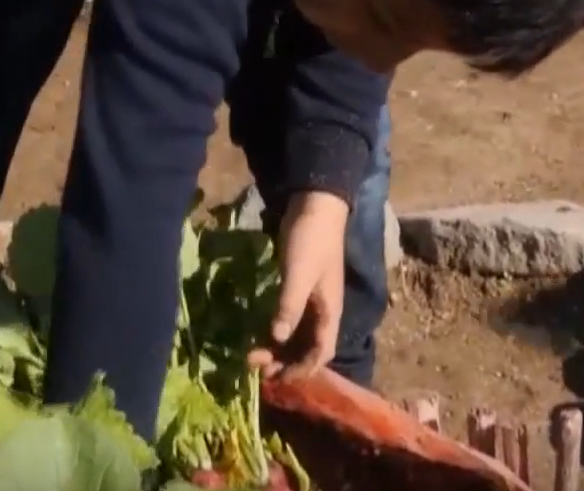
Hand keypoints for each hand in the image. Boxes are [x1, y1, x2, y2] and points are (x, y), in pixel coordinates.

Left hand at [248, 191, 349, 380]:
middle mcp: (323, 311)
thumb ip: (289, 306)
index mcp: (329, 311)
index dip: (301, 369)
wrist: (316, 207)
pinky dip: (278, 331)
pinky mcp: (300, 288)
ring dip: (279, 348)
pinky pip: (291, 320)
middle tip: (256, 367)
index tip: (277, 377)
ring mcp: (312, 300)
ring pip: (298, 336)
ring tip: (254, 355)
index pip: (320, 352)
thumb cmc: (310, 240)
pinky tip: (261, 333)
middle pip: (308, 348)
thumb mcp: (298, 274)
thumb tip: (278, 337)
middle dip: (286, 362)